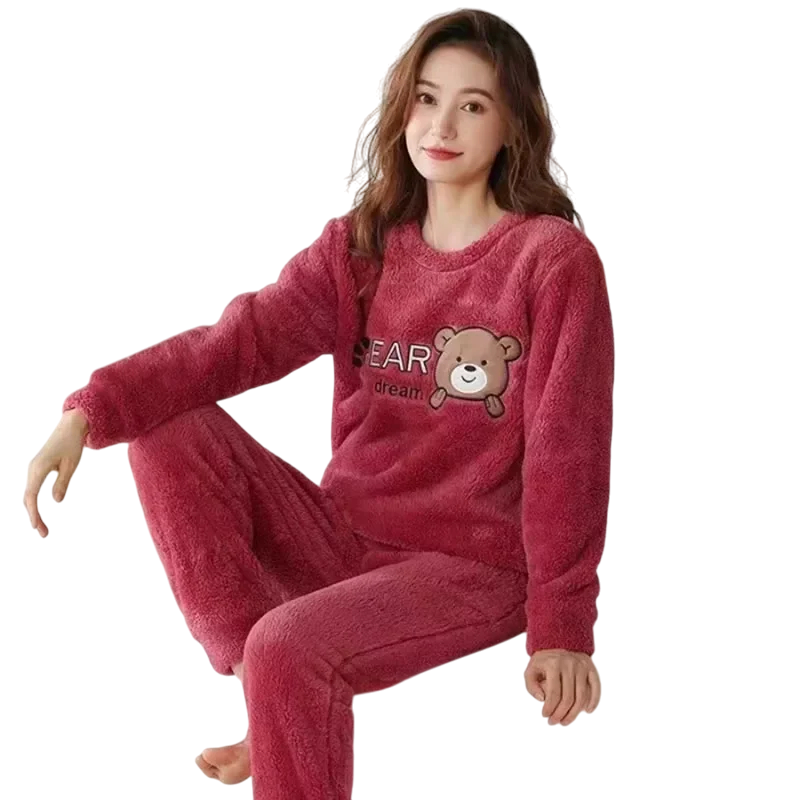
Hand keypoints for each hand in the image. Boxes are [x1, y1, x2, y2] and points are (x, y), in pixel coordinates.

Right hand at [24, 409, 88, 537]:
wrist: (70, 427)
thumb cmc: (72, 444)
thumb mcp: (71, 464)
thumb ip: (63, 482)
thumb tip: (56, 501)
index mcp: (39, 468)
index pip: (32, 495)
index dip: (33, 512)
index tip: (36, 527)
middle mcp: (32, 469)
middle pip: (27, 498)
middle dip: (34, 516)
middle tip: (44, 534)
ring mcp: (33, 469)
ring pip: (28, 494)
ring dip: (33, 511)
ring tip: (43, 528)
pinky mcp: (37, 469)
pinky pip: (32, 489)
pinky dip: (33, 503)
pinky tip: (38, 514)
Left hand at [524, 648, 600, 725]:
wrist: (558, 641)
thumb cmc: (543, 662)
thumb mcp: (531, 670)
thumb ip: (531, 685)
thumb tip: (542, 699)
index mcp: (553, 664)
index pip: (553, 694)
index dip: (549, 708)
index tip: (544, 716)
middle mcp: (569, 664)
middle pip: (568, 698)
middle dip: (560, 715)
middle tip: (554, 722)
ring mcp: (582, 666)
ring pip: (582, 697)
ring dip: (574, 714)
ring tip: (565, 721)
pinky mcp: (591, 668)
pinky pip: (596, 687)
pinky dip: (594, 701)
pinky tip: (587, 711)